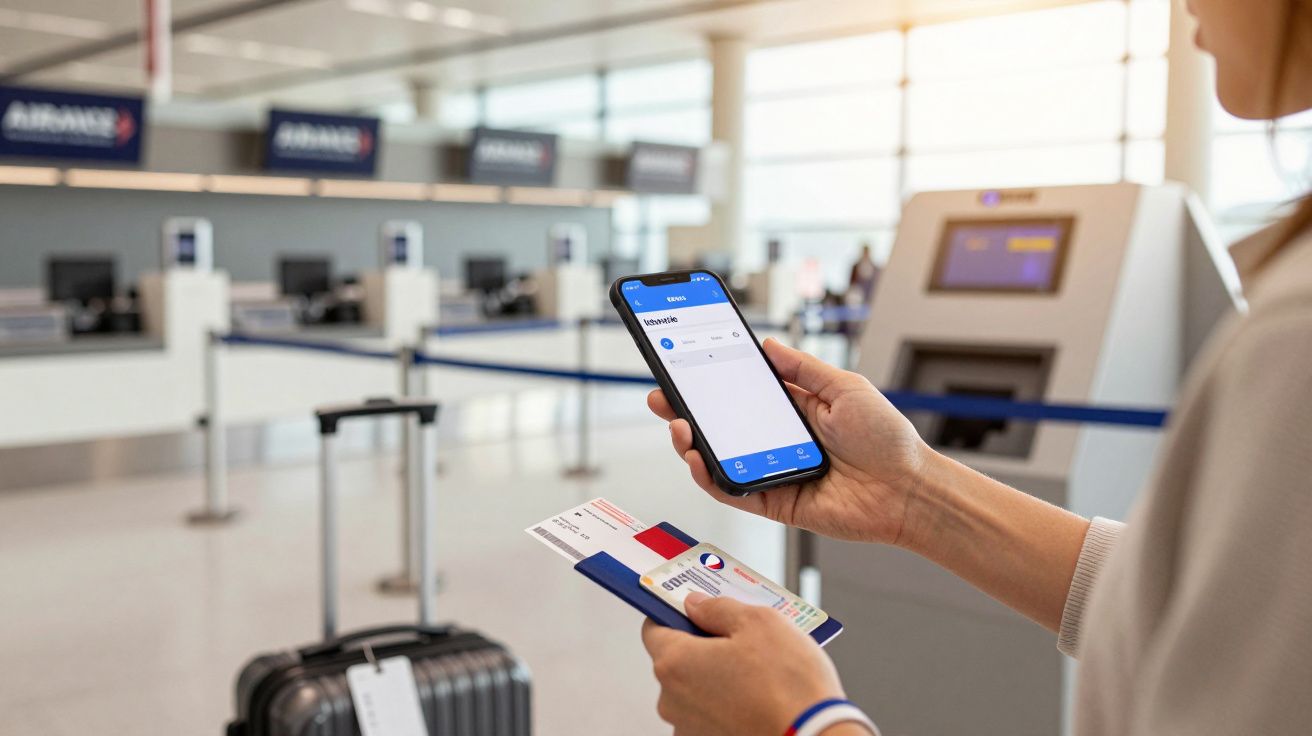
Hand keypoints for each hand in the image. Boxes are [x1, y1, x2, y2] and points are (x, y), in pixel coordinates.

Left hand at [641, 592, 845, 735]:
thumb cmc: (789, 687)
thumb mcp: (758, 622)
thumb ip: (718, 608)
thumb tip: (697, 604)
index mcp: (675, 663)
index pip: (654, 627)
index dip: (675, 613)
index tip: (695, 608)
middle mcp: (672, 700)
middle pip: (677, 659)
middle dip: (704, 645)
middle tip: (740, 636)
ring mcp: (689, 727)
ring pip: (695, 688)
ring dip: (718, 675)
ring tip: (759, 670)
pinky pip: (711, 713)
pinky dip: (728, 702)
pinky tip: (759, 695)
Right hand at [648, 338, 929, 544]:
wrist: (908, 489)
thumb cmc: (886, 439)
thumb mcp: (844, 388)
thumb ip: (802, 368)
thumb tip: (767, 345)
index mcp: (793, 410)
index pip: (741, 392)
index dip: (711, 379)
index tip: (684, 362)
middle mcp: (776, 440)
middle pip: (719, 425)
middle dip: (685, 410)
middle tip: (662, 395)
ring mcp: (770, 471)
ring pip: (717, 458)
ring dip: (690, 443)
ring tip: (679, 425)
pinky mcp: (772, 502)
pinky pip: (730, 490)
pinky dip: (708, 475)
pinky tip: (697, 457)